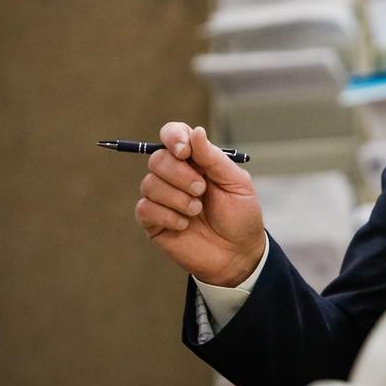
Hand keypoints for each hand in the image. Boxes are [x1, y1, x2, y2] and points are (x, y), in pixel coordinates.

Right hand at [134, 122, 264, 286]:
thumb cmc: (241, 216)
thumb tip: (195, 131)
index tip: (184, 151)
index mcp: (196, 160)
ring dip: (176, 198)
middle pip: (157, 158)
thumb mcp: (236, 184)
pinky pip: (144, 209)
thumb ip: (214, 158)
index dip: (173, 137)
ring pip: (149, 183)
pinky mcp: (153, 221)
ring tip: (196, 211)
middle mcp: (175, 175)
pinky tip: (184, 225)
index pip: (173, 134)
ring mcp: (162, 198)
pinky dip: (166, 216)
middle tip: (201, 190)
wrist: (238, 254)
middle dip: (180, 175)